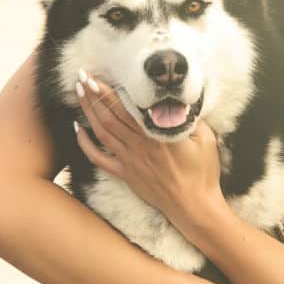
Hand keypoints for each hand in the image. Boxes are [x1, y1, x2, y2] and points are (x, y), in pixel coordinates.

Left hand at [73, 70, 225, 227]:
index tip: (96, 77)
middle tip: (81, 77)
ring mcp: (130, 161)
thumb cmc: (203, 172)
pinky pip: (99, 159)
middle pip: (108, 117)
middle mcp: (139, 145)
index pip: (126, 108)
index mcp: (157, 134)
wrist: (195, 206)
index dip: (108, 92)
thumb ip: (189, 117)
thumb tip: (180, 100)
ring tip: (79, 93)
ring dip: (88, 112)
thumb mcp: (205, 138)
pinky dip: (85, 144)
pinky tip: (78, 130)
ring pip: (102, 132)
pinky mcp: (126, 174)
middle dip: (93, 96)